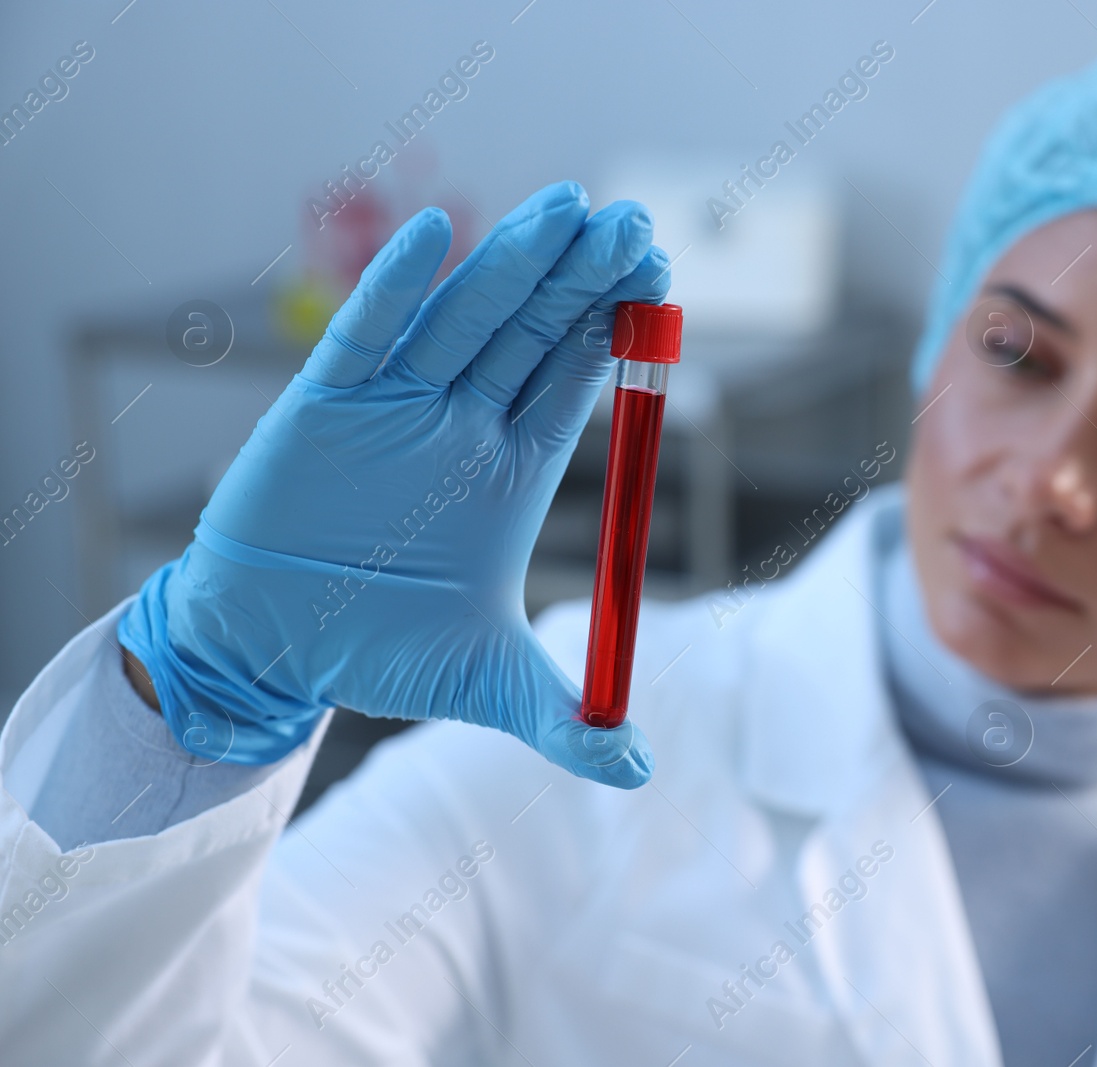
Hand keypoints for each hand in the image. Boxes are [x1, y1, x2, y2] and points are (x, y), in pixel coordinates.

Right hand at [117, 181, 664, 787]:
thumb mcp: (485, 686)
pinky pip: (365, 336)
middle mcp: (462, 424)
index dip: (617, 330)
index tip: (661, 276)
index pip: (577, 381)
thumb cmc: (379, 652)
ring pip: (466, 320)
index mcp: (512, 469)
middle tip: (635, 222)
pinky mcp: (326, 405)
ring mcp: (397, 407)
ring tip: (569, 208)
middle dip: (584, 280)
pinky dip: (396, 290)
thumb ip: (566, 721)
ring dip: (513, 265)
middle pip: (535, 334)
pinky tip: (434, 237)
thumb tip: (643, 774)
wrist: (273, 650)